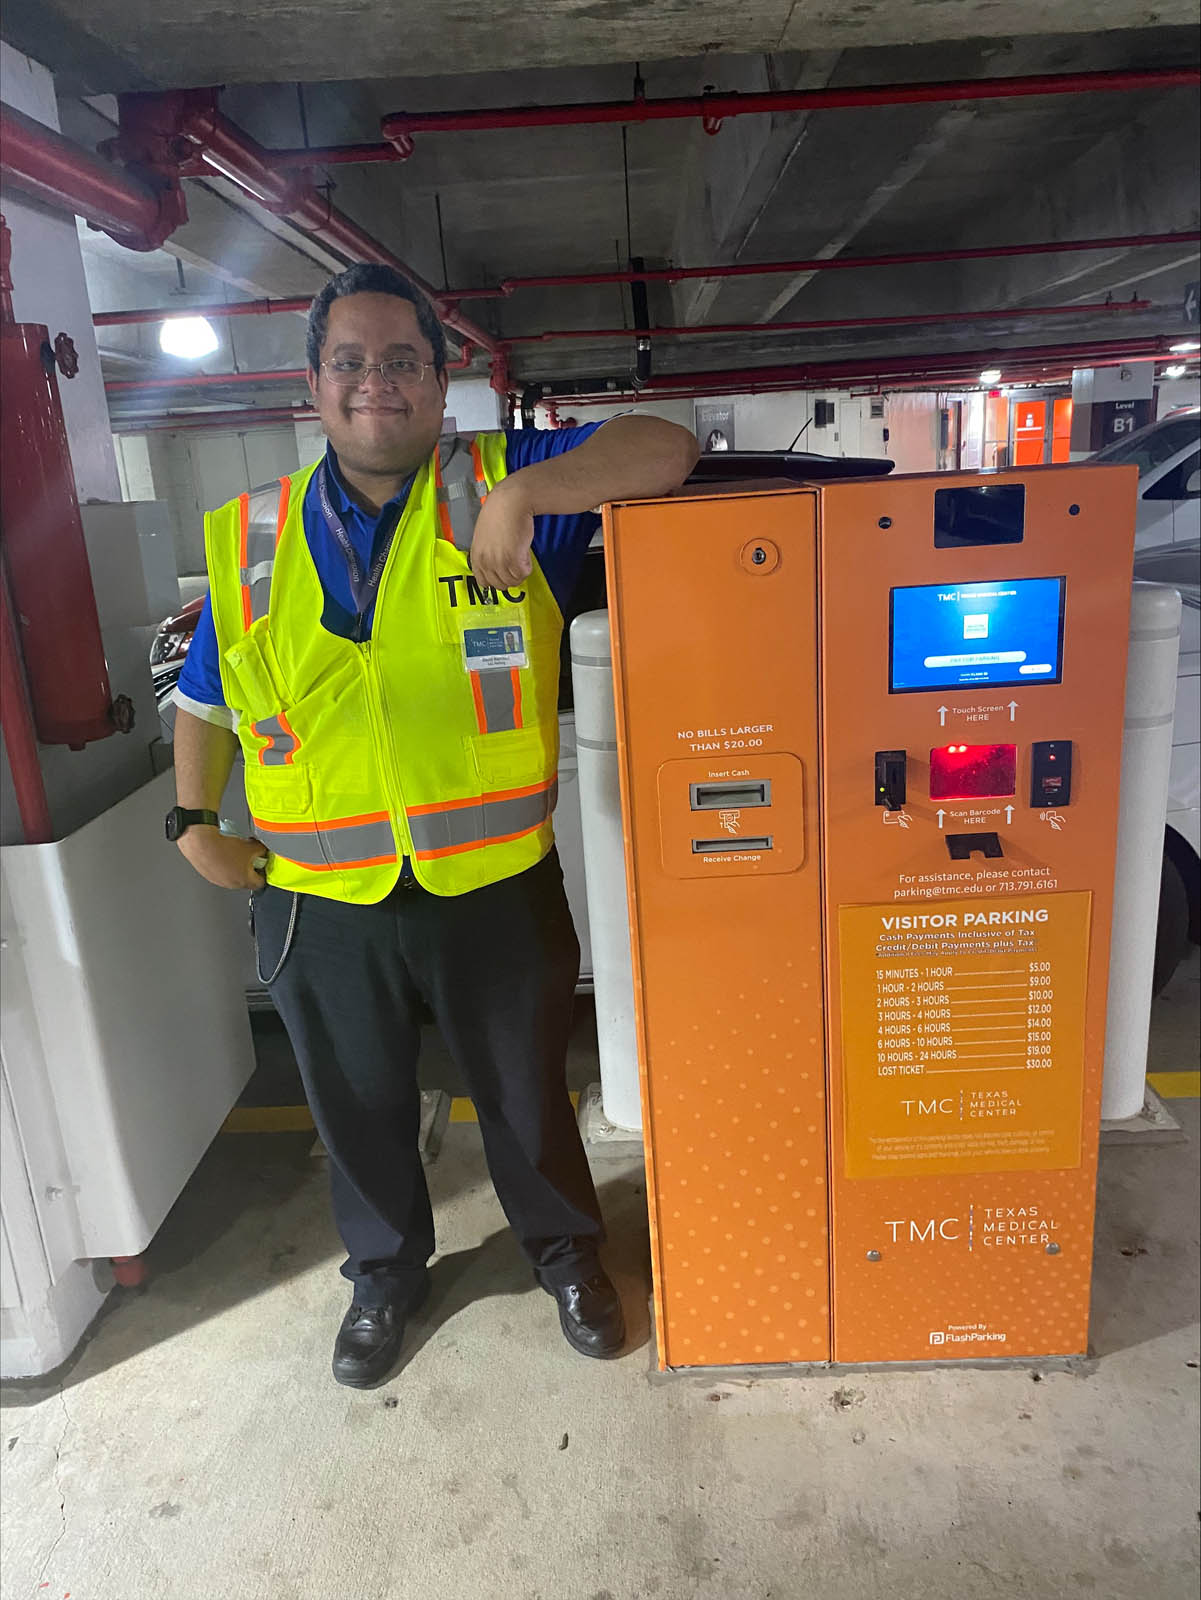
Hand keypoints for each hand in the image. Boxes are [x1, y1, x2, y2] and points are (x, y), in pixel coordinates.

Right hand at [177, 825, 266, 889]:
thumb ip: (261, 851)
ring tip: (234, 852)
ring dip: (235, 866)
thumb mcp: (252, 846)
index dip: (263, 872)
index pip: (260, 883)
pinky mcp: (207, 874)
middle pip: (245, 880)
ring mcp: (218, 880)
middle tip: (248, 857)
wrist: (202, 842)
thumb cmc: (224, 847)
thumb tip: (261, 851)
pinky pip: (219, 871)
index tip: (262, 865)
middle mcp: (231, 884)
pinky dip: (222, 863)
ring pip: (231, 875)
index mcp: (244, 881)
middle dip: (248, 869)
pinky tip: (222, 852)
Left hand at [469, 476, 535, 590]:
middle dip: (509, 577)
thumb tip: (495, 565)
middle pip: (500, 585)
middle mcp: (486, 561)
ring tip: (520, 555)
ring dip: (519, 571)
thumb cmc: (499, 513)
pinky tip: (525, 552)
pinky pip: (523, 574)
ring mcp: (499, 562)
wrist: (511, 502)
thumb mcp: (483, 536)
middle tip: (515, 563)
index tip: (504, 573)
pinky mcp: (514, 559)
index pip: (484, 582)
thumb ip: (486, 553)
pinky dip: (527, 566)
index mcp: (476, 556)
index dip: (496, 579)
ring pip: (513, 581)